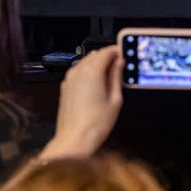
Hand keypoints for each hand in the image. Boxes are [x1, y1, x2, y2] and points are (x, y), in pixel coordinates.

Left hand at [40, 46, 122, 160]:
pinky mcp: (65, 87)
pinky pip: (78, 72)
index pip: (106, 52)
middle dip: (108, 57)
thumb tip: (120, 63)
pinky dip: (88, 72)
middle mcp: (78, 71)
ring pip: (86, 62)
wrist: (74, 139)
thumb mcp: (115, 99)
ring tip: (110, 76)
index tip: (125, 54)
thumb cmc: (97, 123)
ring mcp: (69, 79)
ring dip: (98, 64)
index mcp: (92, 71)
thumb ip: (117, 77)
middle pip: (95, 55)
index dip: (117, 51)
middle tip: (121, 66)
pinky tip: (97, 84)